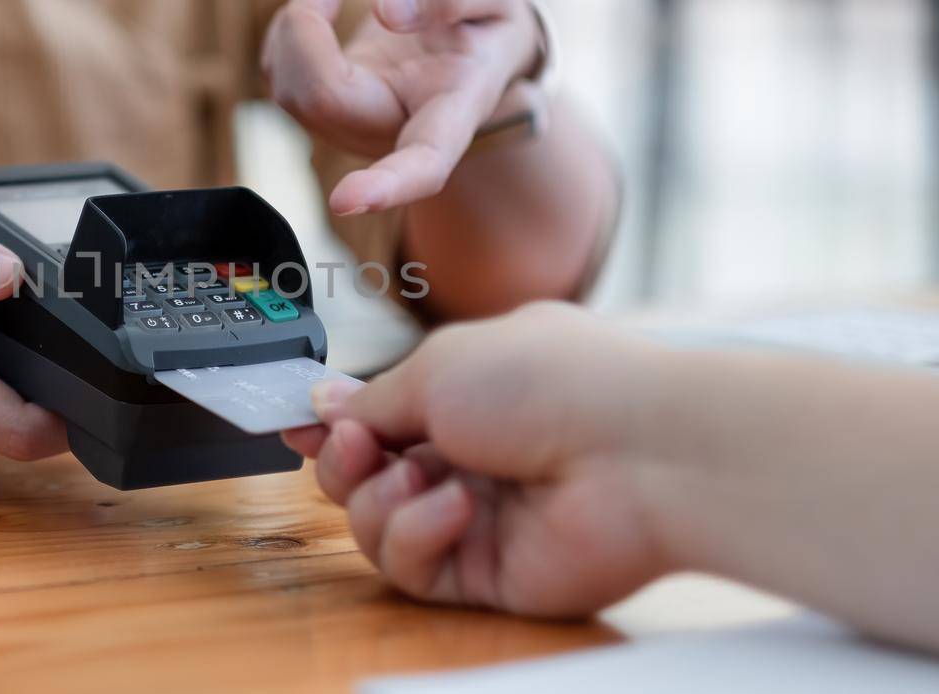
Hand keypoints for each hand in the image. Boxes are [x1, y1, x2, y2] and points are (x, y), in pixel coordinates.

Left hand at [261, 0, 541, 214]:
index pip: (423, 163)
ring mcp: (358, 127)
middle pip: (325, 102)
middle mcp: (398, 132)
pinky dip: (283, 33)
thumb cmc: (488, 14)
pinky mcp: (327, 109)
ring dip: (291, 28)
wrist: (477, 37)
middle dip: (304, 33)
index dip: (387, 185)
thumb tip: (387, 9)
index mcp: (453, 111)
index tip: (345, 202)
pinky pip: (279, 77)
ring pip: (292, 93)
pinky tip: (316, 5)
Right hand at [283, 303, 672, 616]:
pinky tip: (453, 508)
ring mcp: (479, 516)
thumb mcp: (438, 364)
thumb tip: (323, 405)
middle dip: (343, 462)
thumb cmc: (555, 383)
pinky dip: (417, 535)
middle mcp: (470, 455)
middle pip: (363, 477)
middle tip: (352, 447)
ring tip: (414, 477)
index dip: (332, 425)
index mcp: (467, 392)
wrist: (641, 450)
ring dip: (376, 500)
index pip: (378, 418)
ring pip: (376, 526)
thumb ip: (371, 400)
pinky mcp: (488, 574)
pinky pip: (414, 567)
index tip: (296, 426)